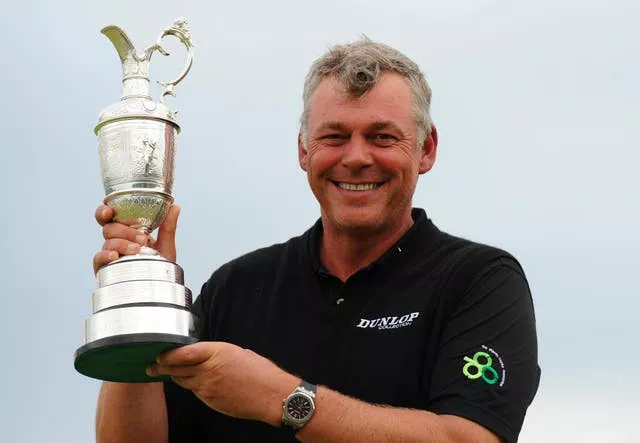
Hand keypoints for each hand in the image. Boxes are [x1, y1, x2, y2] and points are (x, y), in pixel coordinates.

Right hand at [92, 204, 180, 273]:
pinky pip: (98, 258)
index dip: (105, 211)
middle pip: (109, 228)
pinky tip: (114, 256)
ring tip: (137, 249)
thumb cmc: (159, 268)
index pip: (111, 217)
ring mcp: (110, 255)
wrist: (159, 291)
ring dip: (122, 243)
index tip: (110, 210)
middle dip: (124, 230)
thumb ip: (168, 227)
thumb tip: (175, 206)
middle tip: (142, 238)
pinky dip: (105, 255)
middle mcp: (116, 241)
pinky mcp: (105, 269)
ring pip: (107, 242)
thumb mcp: (166, 246)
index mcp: (127, 232)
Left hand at [146, 342, 298, 425]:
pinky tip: (193, 383)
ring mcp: (207, 388)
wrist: (271, 395)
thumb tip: (205, 356)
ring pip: (183, 381)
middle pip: (176, 369)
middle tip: (151, 366)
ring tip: (167, 373)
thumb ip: (217, 354)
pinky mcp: (210, 401)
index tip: (158, 354)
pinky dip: (192, 386)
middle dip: (161, 367)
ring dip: (175, 377)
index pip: (182, 354)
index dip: (167, 355)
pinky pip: (195, 392)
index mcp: (216, 353)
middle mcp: (208, 370)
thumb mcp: (238, 352)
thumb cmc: (260, 372)